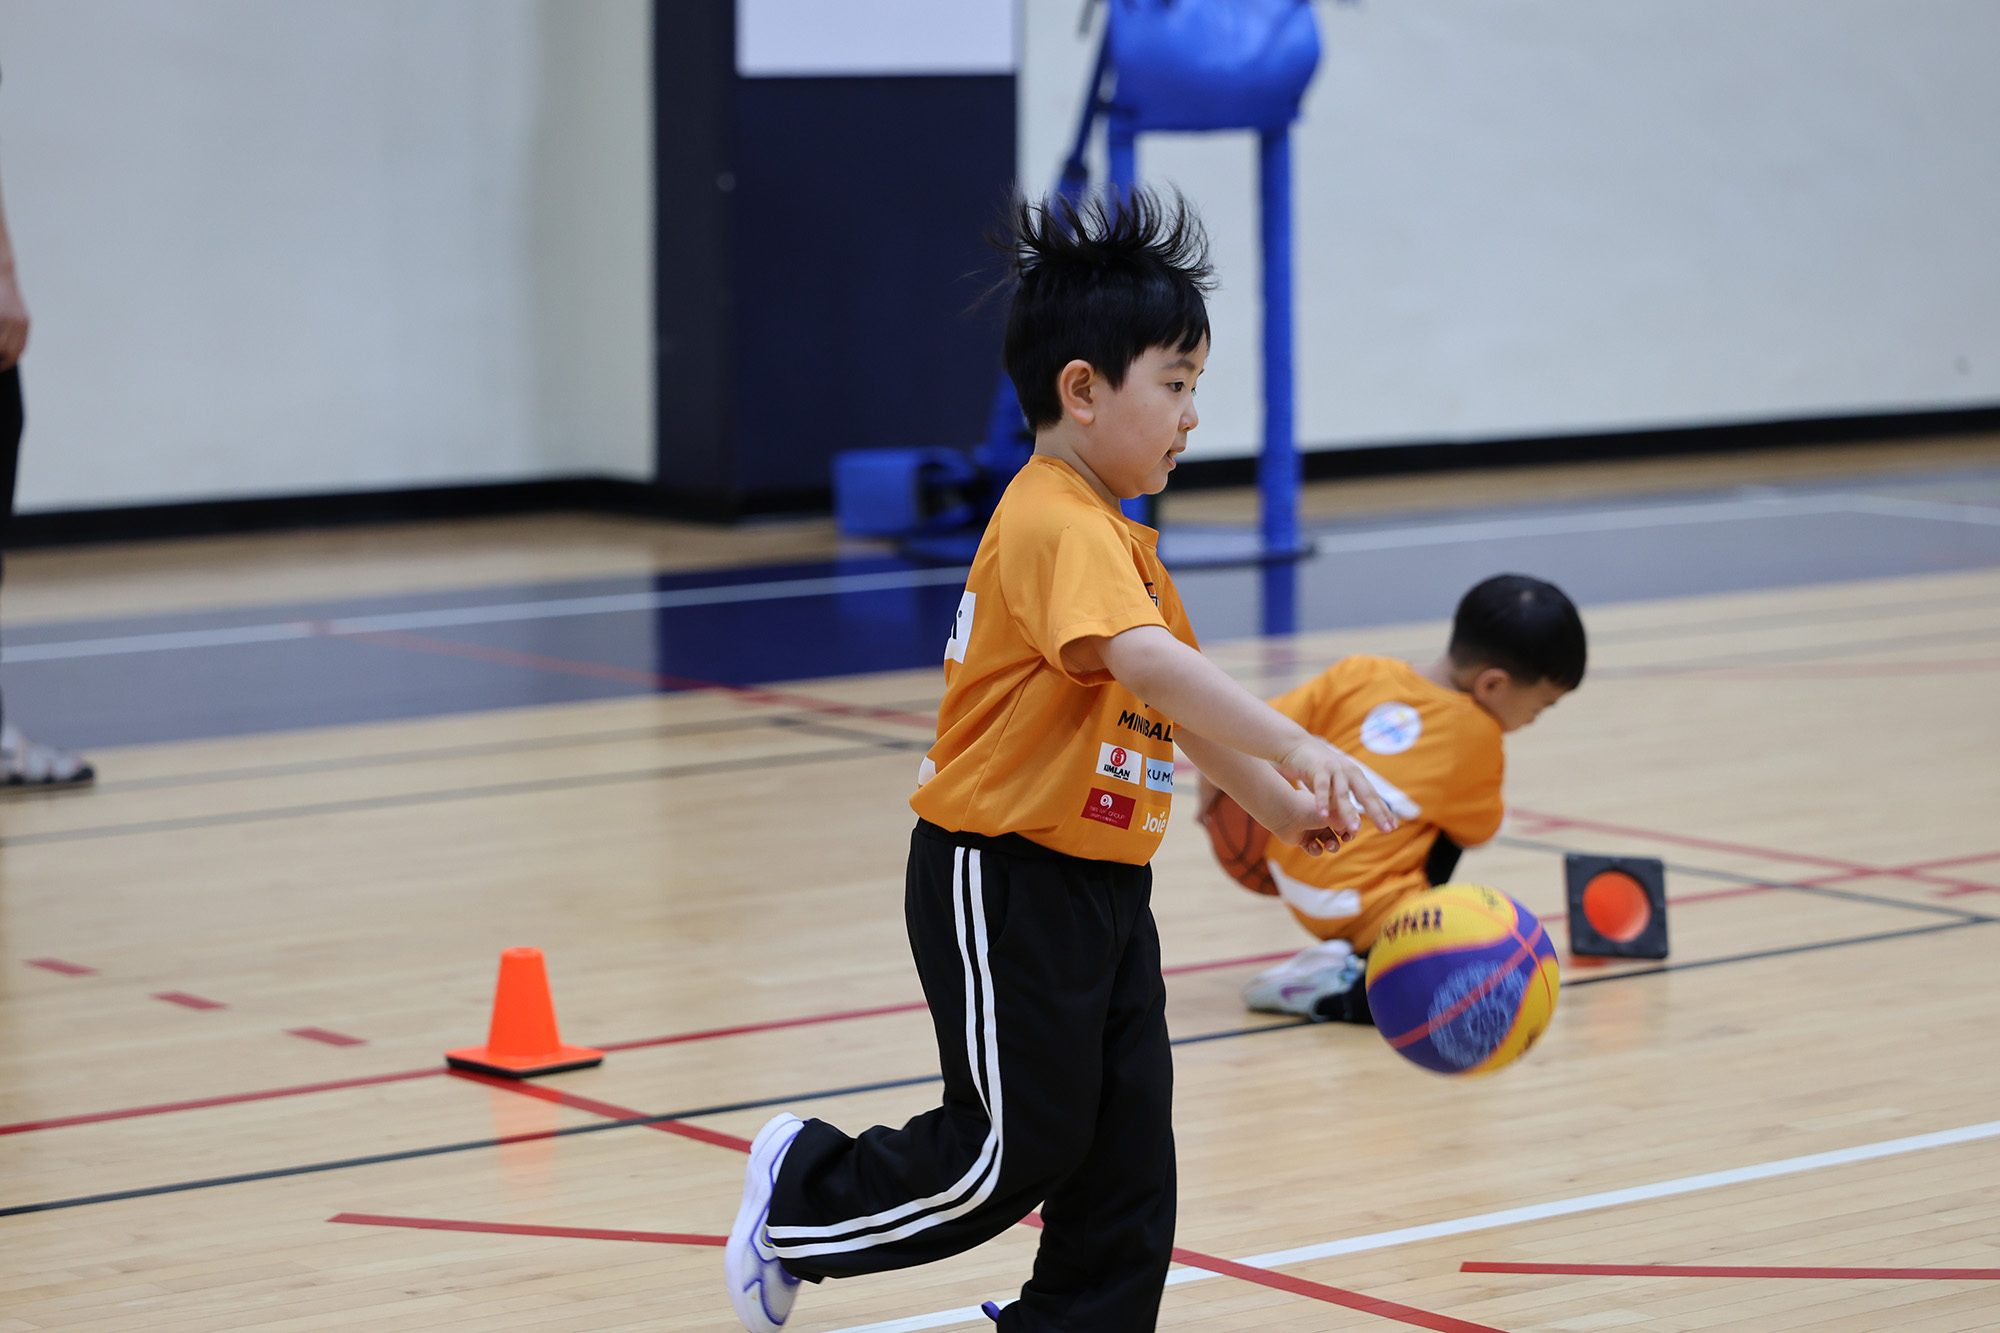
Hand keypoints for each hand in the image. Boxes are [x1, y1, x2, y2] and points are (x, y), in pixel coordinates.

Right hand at [0, 271, 26, 369]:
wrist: (1, 273)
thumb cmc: (2, 294)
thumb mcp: (12, 312)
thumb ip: (11, 329)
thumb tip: (5, 350)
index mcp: (24, 324)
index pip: (18, 351)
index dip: (8, 362)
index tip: (0, 367)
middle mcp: (18, 323)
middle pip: (8, 352)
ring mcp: (6, 319)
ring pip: (0, 347)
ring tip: (0, 353)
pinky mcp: (0, 317)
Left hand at [1258, 784, 1351, 856]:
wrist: (1284, 814)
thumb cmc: (1310, 809)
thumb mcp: (1333, 813)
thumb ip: (1347, 820)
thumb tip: (1356, 829)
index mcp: (1328, 807)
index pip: (1344, 820)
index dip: (1349, 828)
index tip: (1351, 832)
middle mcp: (1320, 817)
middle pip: (1337, 833)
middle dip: (1343, 837)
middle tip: (1343, 840)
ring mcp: (1311, 828)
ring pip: (1327, 842)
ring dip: (1332, 846)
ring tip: (1328, 845)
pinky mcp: (1302, 839)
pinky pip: (1314, 849)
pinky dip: (1315, 849)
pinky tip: (1312, 845)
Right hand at [1275, 736, 1398, 834]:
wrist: (1296, 745)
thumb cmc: (1316, 769)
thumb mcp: (1333, 785)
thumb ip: (1342, 800)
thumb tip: (1350, 823)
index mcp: (1355, 776)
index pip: (1372, 796)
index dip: (1383, 811)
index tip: (1393, 827)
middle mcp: (1349, 772)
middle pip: (1365, 795)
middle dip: (1377, 813)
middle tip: (1386, 830)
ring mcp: (1334, 769)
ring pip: (1343, 794)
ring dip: (1349, 812)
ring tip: (1355, 830)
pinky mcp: (1318, 768)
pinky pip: (1321, 787)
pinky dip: (1322, 802)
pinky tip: (1322, 816)